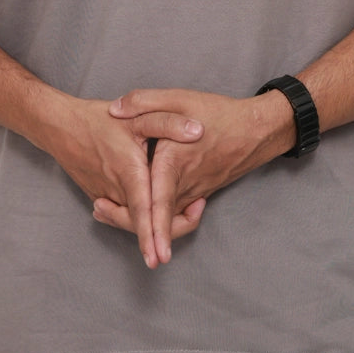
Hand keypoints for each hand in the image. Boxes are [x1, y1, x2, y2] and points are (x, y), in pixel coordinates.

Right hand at [47, 96, 203, 268]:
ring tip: (184, 205)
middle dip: (167, 228)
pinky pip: (121, 212)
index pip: (142, 213)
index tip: (159, 259)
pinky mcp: (98, 198)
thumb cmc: (98, 120)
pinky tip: (154, 203)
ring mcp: (105, 198)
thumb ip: (168, 123)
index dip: (151, 236)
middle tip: (196, 210)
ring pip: (132, 220)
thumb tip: (199, 131)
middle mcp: (116, 192)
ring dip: (153, 220)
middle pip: (142, 223)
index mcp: (129, 173)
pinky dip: (137, 214)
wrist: (60, 127)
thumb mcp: (137, 117)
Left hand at [94, 87, 293, 264]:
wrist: (255, 130)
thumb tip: (114, 110)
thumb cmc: (219, 114)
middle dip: (130, 227)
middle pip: (158, 220)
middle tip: (98, 211)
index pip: (161, 203)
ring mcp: (192, 192)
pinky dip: (156, 215)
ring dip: (140, 220)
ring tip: (106, 205)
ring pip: (166, 219)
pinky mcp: (197, 193)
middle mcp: (184, 185)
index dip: (154, 230)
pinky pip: (174, 212)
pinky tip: (139, 202)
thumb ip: (144, 101)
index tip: (153, 255)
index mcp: (175, 163)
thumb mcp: (180, 98)